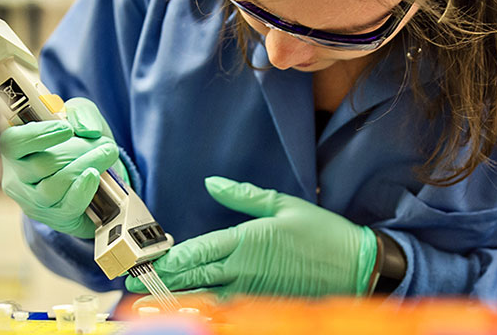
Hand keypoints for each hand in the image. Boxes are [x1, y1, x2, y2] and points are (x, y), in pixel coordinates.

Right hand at [0, 98, 124, 237]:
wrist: (97, 175)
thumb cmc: (79, 141)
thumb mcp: (80, 117)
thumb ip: (82, 112)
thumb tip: (87, 129)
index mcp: (15, 148)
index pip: (12, 143)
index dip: (37, 135)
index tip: (66, 129)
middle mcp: (17, 177)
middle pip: (41, 165)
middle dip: (77, 150)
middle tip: (103, 143)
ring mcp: (33, 201)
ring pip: (53, 187)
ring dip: (85, 167)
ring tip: (106, 155)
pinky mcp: (54, 218)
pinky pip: (67, 207)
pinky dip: (83, 190)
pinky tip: (94, 176)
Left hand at [126, 177, 376, 297]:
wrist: (357, 268)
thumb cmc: (323, 234)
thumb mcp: (284, 205)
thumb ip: (244, 196)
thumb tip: (212, 183)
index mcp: (247, 241)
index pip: (198, 251)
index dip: (170, 259)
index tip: (149, 261)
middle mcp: (245, 269)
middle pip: (195, 278)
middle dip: (165, 282)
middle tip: (138, 285)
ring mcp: (253, 291)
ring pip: (206, 300)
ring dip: (179, 300)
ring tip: (152, 305)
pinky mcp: (264, 305)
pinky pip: (228, 312)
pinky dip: (207, 312)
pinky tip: (192, 313)